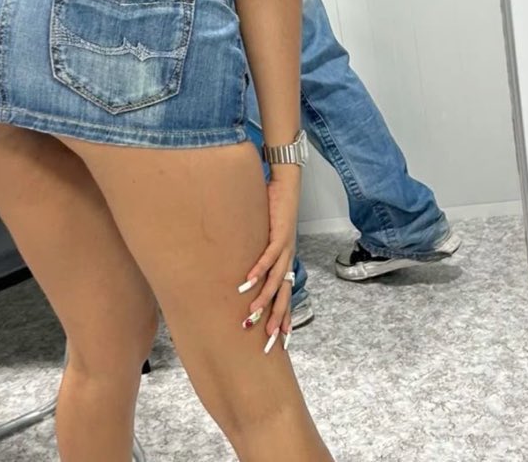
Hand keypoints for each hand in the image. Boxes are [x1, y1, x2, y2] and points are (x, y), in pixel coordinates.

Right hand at [238, 170, 299, 349]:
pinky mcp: (279, 235)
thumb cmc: (273, 210)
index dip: (284, 317)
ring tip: (252, 315)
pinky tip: (248, 282)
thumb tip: (239, 263)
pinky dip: (258, 271)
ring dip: (264, 299)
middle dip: (276, 319)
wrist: (287, 186)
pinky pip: (268, 257)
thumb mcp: (263, 235)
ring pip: (276, 281)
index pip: (285, 295)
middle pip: (283, 295)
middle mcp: (287, 259)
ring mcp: (285, 248)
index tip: (280, 340)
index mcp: (285, 261)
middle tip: (268, 341)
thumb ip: (255, 250)